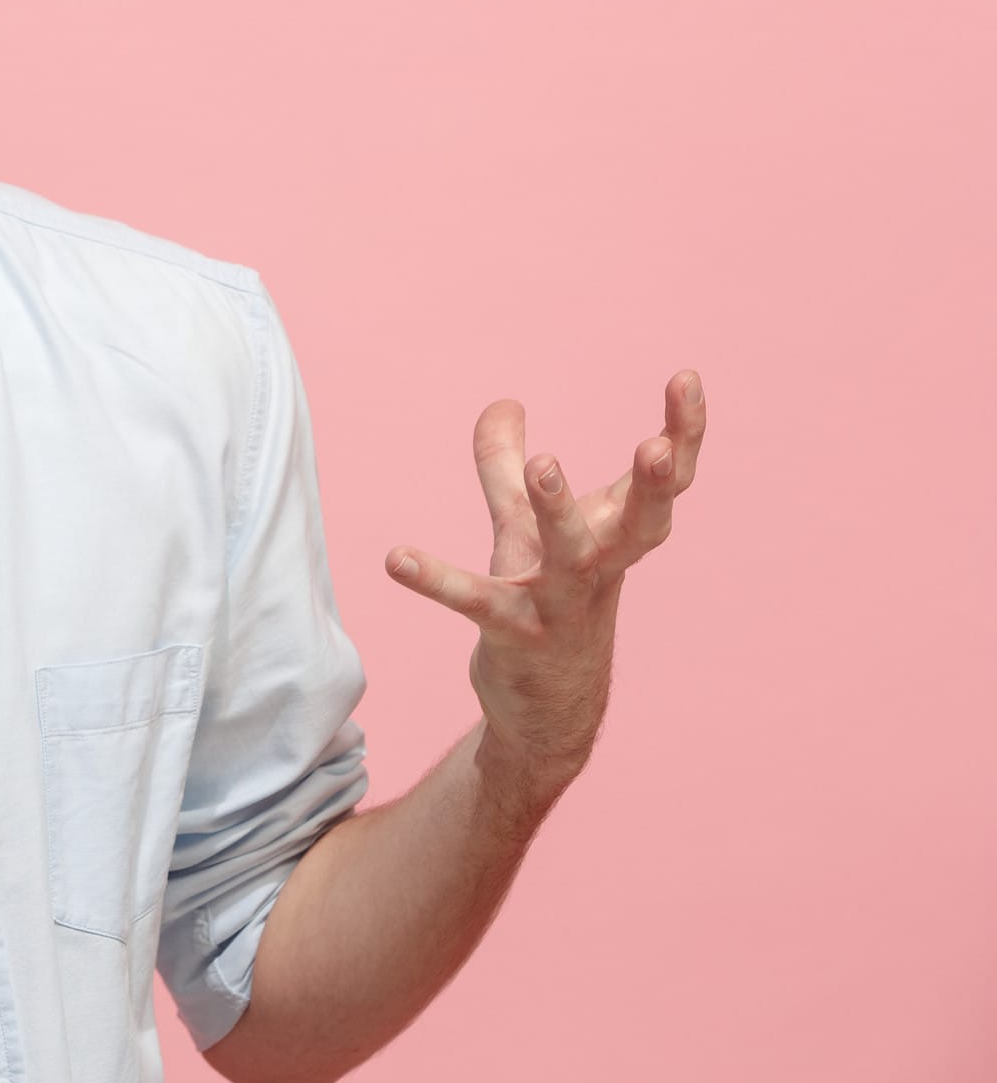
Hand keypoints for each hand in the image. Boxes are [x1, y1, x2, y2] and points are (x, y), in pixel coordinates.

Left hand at [384, 371, 706, 814]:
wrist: (550, 704)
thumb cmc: (548, 601)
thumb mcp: (524, 526)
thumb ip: (503, 465)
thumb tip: (502, 401)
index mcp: (615, 536)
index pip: (663, 483)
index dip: (682, 432)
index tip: (685, 377)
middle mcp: (601, 567)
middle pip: (644, 523)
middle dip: (655, 483)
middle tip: (657, 445)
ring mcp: (562, 604)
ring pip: (570, 556)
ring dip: (560, 511)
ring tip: (544, 462)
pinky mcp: (515, 635)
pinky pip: (477, 603)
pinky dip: (437, 580)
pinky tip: (395, 557)